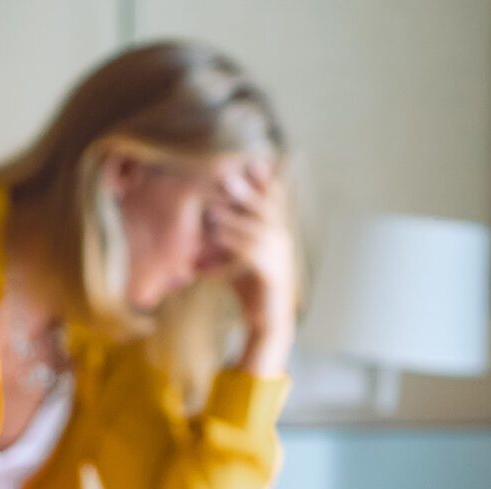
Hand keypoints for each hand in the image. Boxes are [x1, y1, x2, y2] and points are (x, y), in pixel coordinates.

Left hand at [207, 160, 295, 373]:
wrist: (268, 323)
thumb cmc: (251, 289)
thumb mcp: (237, 256)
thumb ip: (229, 237)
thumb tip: (208, 216)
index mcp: (277, 233)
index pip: (272, 200)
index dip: (260, 180)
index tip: (245, 162)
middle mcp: (282, 241)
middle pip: (265, 209)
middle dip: (246, 191)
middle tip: (227, 175)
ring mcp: (279, 257)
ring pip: (256, 231)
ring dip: (233, 219)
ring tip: (212, 211)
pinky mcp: (271, 275)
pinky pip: (250, 255)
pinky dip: (232, 245)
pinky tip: (216, 236)